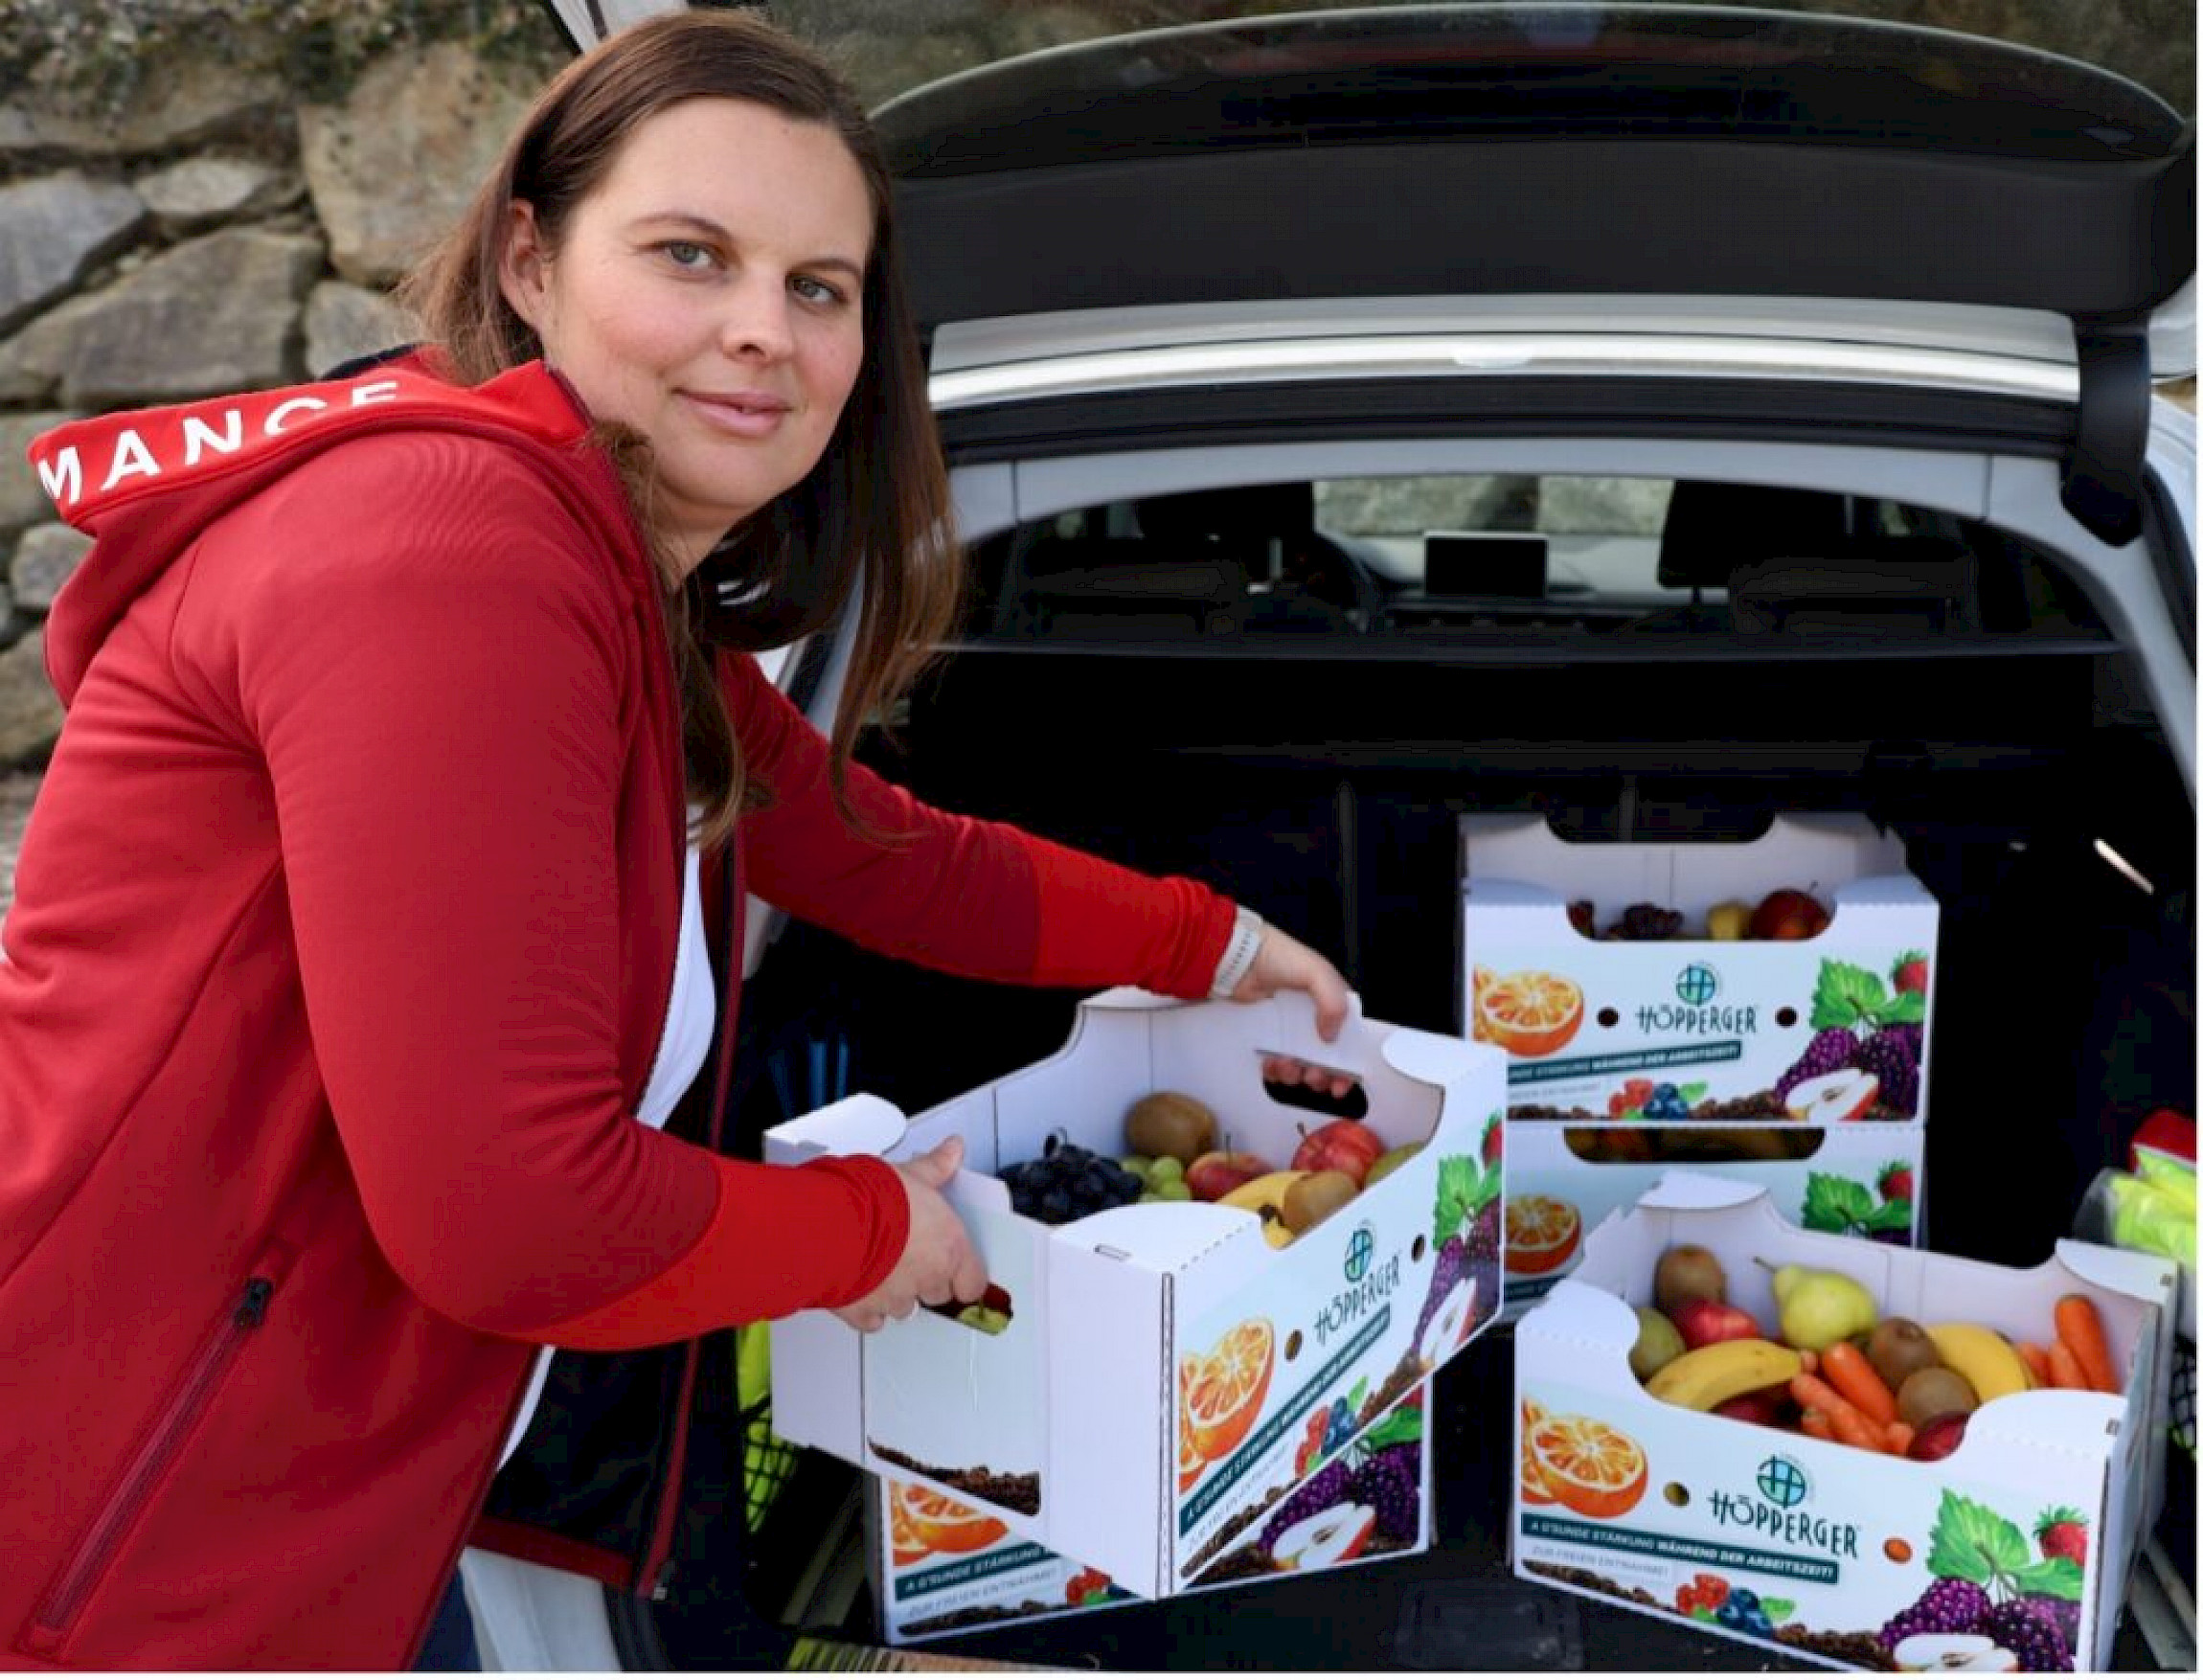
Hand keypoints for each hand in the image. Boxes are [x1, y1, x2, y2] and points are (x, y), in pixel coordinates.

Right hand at [832, 1135, 988, 1334]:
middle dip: (928, 1279)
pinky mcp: (863, 1311)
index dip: (964, 1276)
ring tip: (881, 1265)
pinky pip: (872, 1320)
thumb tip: (954, 1150)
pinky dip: (867, 1309)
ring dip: (897, 1292)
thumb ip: (937, 1167)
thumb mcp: (912, 1173)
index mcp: (948, 1249)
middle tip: (911, 1254)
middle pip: (938, 1294)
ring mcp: (895, 1299)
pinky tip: (861, 1286)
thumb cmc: (873, 1199)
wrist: (831, 1223)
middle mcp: (926, 1279)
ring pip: (905, 1307)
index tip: (957, 1268)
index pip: (973, 1283)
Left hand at [1227, 924, 1354, 1093]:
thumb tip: (1331, 1037)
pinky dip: (1275, 1071)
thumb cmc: (1279, 958)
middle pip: (1325, 1062)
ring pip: (1299, 1067)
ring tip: (1286, 1065)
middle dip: (1320, 1076)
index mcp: (1331, 1005)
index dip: (1347, 1066)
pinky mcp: (1267, 1038)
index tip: (1340, 1084)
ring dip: (1295, 1075)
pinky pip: (1275, 1065)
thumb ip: (1333, 1003)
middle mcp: (1313, 1021)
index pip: (1347, 1041)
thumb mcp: (1317, 972)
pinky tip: (1270, 1064)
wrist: (1239, 959)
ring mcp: (1289, 1032)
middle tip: (1311, 1076)